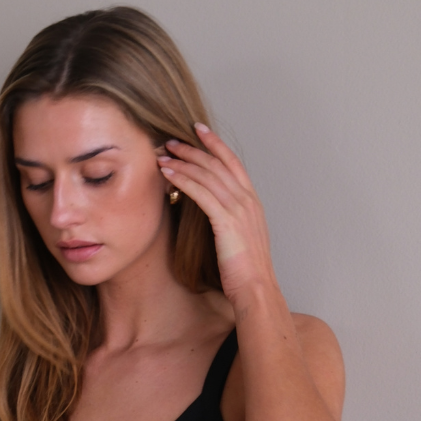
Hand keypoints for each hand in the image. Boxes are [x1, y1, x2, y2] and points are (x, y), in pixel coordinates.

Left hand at [158, 123, 276, 307]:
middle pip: (217, 163)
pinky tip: (168, 173)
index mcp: (252, 202)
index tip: (198, 130)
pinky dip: (183, 179)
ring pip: (207, 174)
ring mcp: (239, 209)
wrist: (256, 289)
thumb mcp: (240, 240)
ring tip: (164, 154)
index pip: (232, 163)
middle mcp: (247, 200)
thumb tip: (215, 216)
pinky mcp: (226, 221)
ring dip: (183, 161)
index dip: (215, 144)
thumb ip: (230, 222)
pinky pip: (200, 192)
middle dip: (193, 149)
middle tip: (172, 140)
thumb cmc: (246, 272)